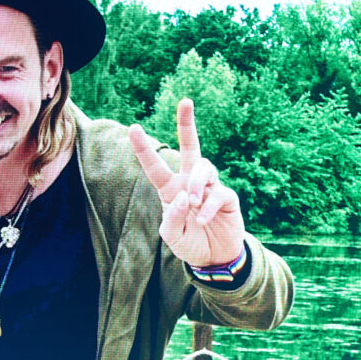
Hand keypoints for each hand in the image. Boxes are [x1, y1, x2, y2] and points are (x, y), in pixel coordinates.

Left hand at [129, 97, 246, 269]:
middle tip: (185, 101)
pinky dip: (208, 208)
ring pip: (204, 167)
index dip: (144, 148)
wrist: (214, 258)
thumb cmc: (189, 242)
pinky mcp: (227, 197)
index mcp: (170, 189)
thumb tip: (183, 196)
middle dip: (187, 123)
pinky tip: (202, 220)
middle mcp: (190, 182)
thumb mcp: (171, 236)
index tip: (133, 127)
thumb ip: (171, 217)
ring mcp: (210, 187)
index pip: (155, 166)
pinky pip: (218, 193)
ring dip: (197, 184)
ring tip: (194, 203)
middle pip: (190, 146)